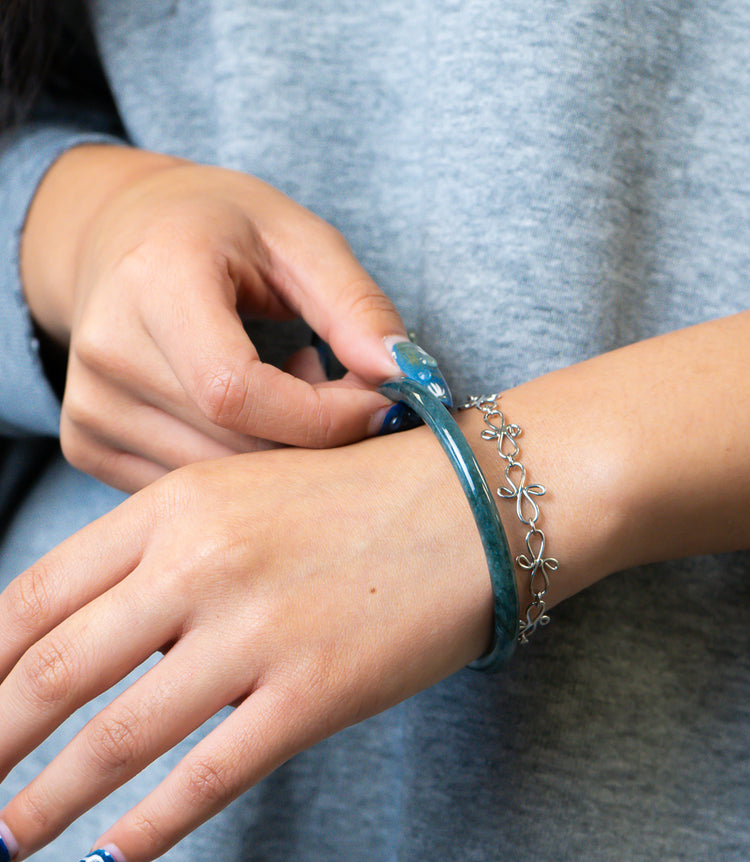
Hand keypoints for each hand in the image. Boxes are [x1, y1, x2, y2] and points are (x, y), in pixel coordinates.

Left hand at [0, 427, 493, 861]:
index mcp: (173, 509)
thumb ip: (159, 558)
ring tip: (2, 841)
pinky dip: (146, 829)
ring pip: (116, 736)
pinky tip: (108, 859)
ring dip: (43, 802)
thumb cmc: (353, 501)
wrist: (470, 504)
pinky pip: (207, 777)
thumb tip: (84, 643)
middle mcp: (201, 565)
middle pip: (53, 671)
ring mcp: (257, 631)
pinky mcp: (314, 692)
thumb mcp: (238, 497)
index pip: (33, 597)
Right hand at [21, 146, 407, 491]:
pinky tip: (249, 413)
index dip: (324, 416)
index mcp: (154, 281)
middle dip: (314, 438)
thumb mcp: (297, 237)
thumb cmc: (216, 230)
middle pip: (232, 445)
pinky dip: (236, 466)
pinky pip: (185, 486)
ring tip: (291, 387)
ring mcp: (88, 406)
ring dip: (280, 453)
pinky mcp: (86, 443)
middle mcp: (104, 350)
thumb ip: (356, 305)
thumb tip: (405, 378)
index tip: (378, 401)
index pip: (236, 392)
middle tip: (342, 389)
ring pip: (215, 480)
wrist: (118, 236)